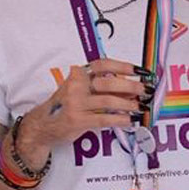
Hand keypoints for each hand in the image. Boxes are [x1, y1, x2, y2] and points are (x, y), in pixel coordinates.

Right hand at [18, 58, 147, 159]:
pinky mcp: (77, 120)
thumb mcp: (80, 91)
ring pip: (109, 101)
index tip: (141, 71)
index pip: (103, 64)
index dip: (123, 66)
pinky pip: (104, 118)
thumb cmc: (65, 107)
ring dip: (129, 105)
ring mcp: (75, 103)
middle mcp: (76, 86)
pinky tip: (131, 120)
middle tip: (146, 91)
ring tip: (141, 108)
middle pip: (109, 82)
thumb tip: (132, 88)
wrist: (42, 125)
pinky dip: (121, 119)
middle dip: (131, 87)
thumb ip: (103, 88)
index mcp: (78, 75)